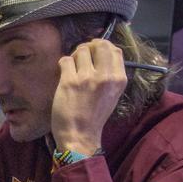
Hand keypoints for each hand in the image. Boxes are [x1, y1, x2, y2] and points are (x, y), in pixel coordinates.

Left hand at [49, 38, 126, 155]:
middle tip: (82, 56)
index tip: (95, 51)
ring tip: (73, 67)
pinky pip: (66, 60)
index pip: (115, 50)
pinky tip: (64, 72)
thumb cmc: (94, 117)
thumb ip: (111, 74)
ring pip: (81, 50)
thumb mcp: (112, 95)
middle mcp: (105, 76)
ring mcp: (87, 78)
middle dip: (89, 47)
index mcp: (118, 80)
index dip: (103, 47)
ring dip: (75, 55)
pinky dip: (64, 63)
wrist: (79, 136)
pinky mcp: (69, 81)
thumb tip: (102, 53)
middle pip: (99, 45)